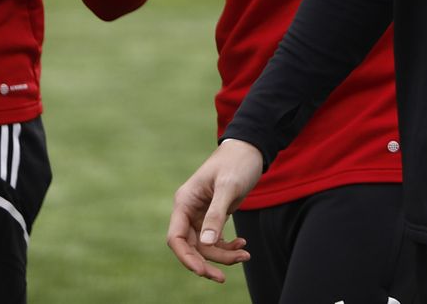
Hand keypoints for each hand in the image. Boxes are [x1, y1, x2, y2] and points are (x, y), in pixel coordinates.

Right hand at [166, 139, 261, 282]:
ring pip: (205, 246)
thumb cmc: (237, 163)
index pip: (176, 237)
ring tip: (245, 254)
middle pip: (191, 247)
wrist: (249, 149)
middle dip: (208, 262)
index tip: (202, 271)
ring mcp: (200, 214)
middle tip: (223, 278)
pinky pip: (215, 240)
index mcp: (184, 201)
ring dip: (223, 255)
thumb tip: (205, 243)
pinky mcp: (213, 217)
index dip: (186, 257)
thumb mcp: (228, 187)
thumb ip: (216, 214)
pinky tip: (242, 245)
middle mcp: (188, 210)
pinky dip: (227, 247)